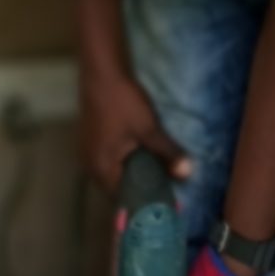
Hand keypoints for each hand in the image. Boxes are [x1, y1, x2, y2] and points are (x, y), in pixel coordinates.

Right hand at [80, 65, 190, 194]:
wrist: (101, 72)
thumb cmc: (123, 103)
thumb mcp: (148, 129)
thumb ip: (167, 153)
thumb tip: (188, 174)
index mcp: (101, 169)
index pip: (123, 199)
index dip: (145, 201)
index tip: (165, 202)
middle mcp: (90, 166)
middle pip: (116, 188)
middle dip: (139, 188)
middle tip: (164, 188)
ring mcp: (86, 153)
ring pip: (112, 174)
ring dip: (131, 174)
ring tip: (155, 173)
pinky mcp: (89, 141)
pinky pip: (108, 162)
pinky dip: (123, 163)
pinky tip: (138, 156)